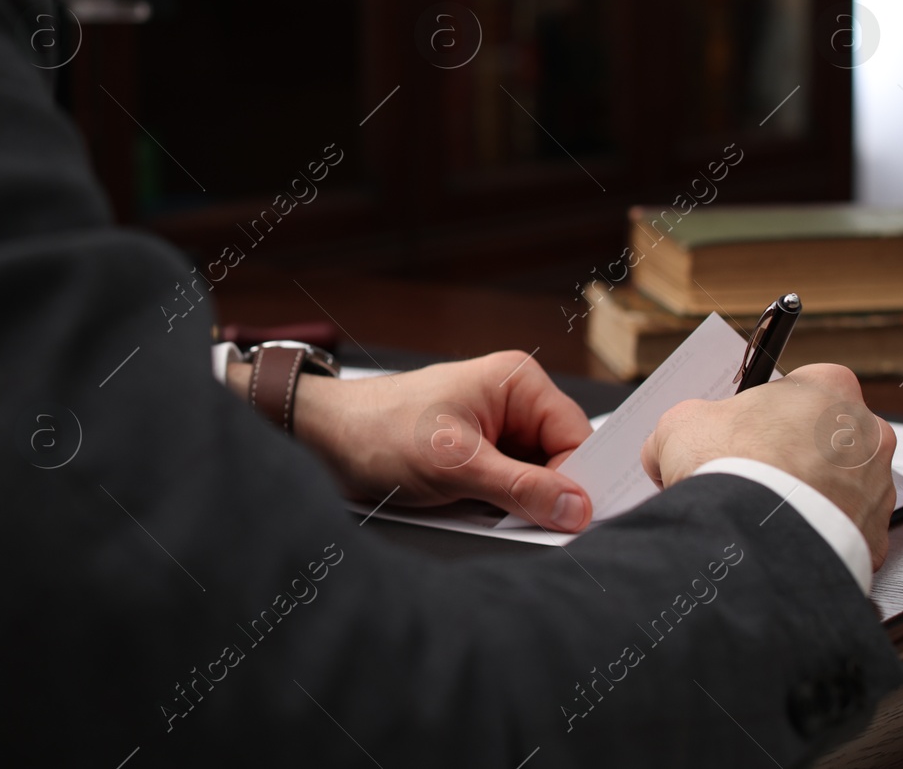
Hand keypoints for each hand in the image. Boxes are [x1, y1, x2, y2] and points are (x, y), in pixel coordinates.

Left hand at [232, 352, 595, 531]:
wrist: (325, 439)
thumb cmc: (380, 431)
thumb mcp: (455, 465)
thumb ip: (520, 487)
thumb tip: (577, 508)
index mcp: (517, 383)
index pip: (577, 437)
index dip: (574, 481)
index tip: (564, 519)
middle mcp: (512, 403)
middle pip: (559, 462)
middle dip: (538, 496)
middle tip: (507, 515)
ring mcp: (495, 431)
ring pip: (532, 483)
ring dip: (511, 506)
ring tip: (472, 506)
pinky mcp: (477, 458)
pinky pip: (505, 492)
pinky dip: (492, 511)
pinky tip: (465, 511)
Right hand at [640, 363, 897, 567]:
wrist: (753, 534)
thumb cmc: (730, 466)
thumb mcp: (680, 424)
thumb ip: (687, 425)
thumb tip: (668, 449)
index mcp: (829, 389)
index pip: (806, 384)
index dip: (773, 407)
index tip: (751, 425)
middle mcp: (868, 432)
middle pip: (830, 435)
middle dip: (797, 452)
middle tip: (757, 470)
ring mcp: (878, 486)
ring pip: (843, 484)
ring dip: (813, 493)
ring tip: (768, 509)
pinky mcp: (876, 536)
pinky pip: (847, 530)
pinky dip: (820, 533)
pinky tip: (786, 536)